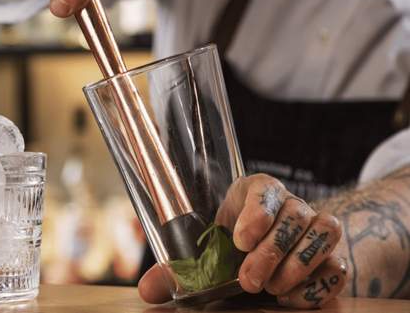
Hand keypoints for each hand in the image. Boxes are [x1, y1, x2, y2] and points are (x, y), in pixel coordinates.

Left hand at [138, 174, 347, 308]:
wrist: (267, 250)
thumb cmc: (231, 246)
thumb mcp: (204, 251)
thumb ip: (177, 270)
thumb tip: (147, 291)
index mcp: (256, 191)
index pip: (263, 189)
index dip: (256, 212)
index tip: (239, 240)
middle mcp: (291, 204)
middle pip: (294, 216)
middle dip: (271, 251)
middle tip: (249, 281)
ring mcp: (317, 226)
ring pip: (324, 232)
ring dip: (298, 264)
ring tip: (272, 288)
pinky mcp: (333, 254)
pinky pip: (338, 264)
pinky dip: (319, 283)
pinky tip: (292, 296)